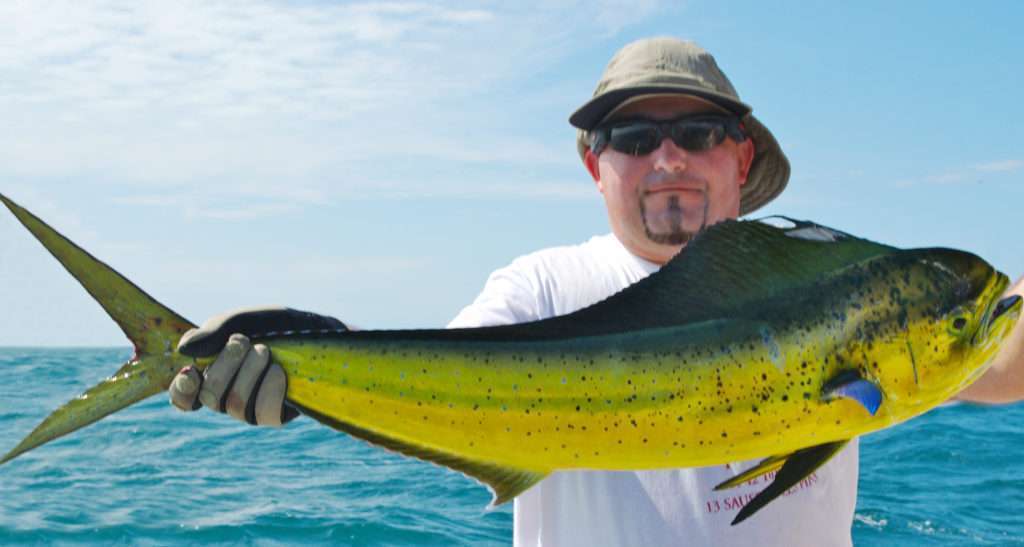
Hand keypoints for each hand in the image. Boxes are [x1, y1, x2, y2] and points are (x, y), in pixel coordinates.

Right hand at [169, 306, 346, 425]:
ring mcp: (252, 408)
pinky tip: (278, 371)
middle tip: (243, 341)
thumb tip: (182, 350)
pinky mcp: (277, 416)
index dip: (181, 391)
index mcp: (213, 372)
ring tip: (265, 350)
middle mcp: (228, 395)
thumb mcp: (245, 320)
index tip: (190, 371)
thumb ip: (213, 332)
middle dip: (223, 366)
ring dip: (248, 373)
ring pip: (233, 405)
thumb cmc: (279, 326)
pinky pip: (263, 414)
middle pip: (208, 397)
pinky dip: (268, 388)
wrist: (323, 334)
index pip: (184, 396)